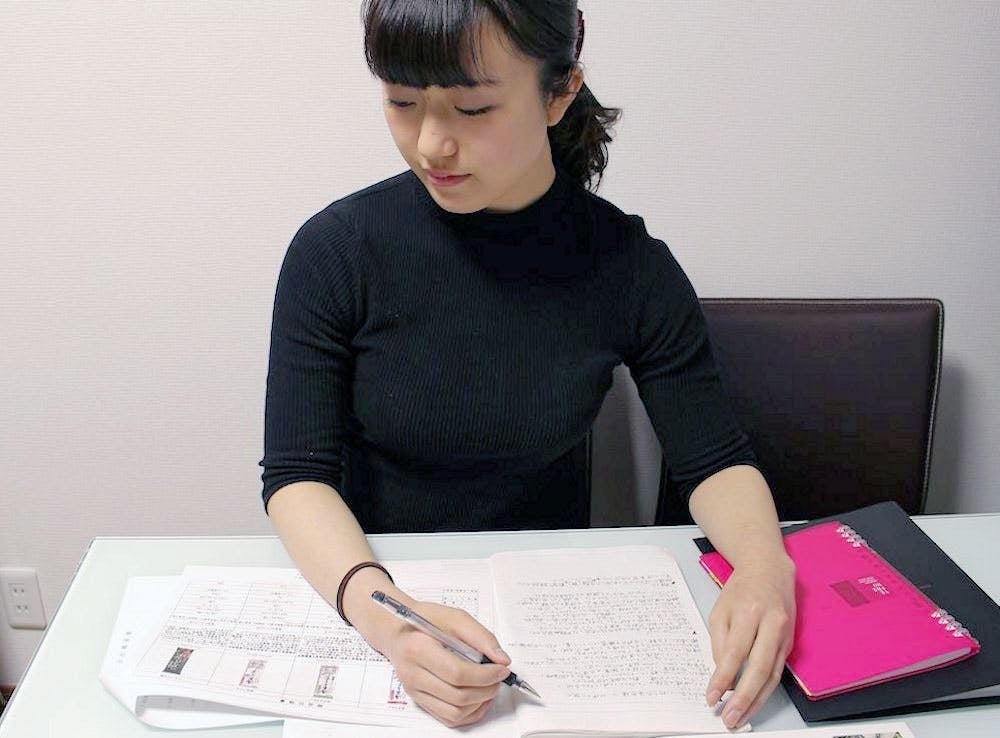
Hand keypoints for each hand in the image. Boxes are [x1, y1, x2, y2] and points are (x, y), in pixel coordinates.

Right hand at [373, 599, 511, 727]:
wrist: (399, 631)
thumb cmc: (426, 621)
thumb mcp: (455, 617)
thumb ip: (481, 637)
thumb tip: (502, 659)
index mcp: (419, 649)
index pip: (457, 673)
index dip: (485, 675)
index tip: (501, 669)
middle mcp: (413, 675)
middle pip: (457, 696)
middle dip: (486, 689)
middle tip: (498, 677)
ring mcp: (414, 691)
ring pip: (455, 712)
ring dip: (480, 703)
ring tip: (489, 686)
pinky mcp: (419, 700)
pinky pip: (448, 718)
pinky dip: (469, 713)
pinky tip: (478, 698)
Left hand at [705, 554, 795, 729]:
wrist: (770, 571)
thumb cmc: (741, 590)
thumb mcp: (720, 610)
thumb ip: (720, 642)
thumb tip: (723, 675)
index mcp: (749, 612)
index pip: (735, 652)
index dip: (723, 678)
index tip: (712, 697)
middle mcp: (771, 624)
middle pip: (759, 668)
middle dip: (743, 698)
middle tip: (729, 717)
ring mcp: (785, 635)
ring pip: (773, 675)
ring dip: (756, 701)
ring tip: (740, 718)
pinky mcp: (791, 643)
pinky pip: (778, 672)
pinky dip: (765, 690)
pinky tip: (753, 702)